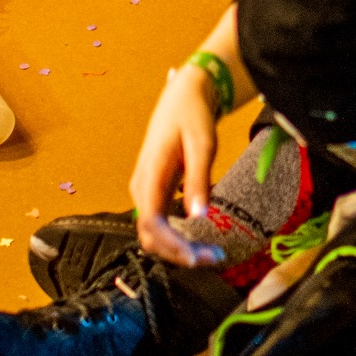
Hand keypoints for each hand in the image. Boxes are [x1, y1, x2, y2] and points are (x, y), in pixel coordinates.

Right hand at [131, 64, 224, 266]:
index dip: (171, 246)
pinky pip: (158, 223)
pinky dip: (176, 237)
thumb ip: (198, 180)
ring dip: (178, 248)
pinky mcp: (152, 191)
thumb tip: (199, 216)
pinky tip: (199, 240)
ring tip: (210, 253)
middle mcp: (141, 187)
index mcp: (150, 175)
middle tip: (213, 259)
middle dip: (178, 253)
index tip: (194, 259)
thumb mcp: (202, 144)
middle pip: (150, 234)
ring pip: (153, 232)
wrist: (182, 96)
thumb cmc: (192, 116)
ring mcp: (145, 190)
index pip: (152, 223)